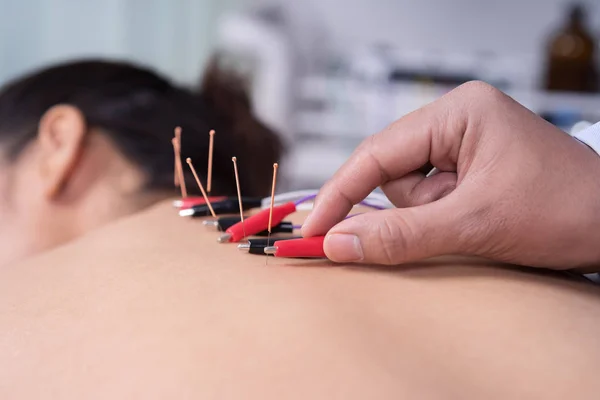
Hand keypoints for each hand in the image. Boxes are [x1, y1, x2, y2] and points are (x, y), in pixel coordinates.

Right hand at [302, 81, 599, 269]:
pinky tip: (478, 222)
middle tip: (445, 228)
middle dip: (410, 209)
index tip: (312, 228)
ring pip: (410, 191)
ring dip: (431, 217)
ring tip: (477, 222)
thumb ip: (400, 235)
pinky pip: (431, 198)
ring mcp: (464, 144)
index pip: (377, 152)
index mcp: (458, 112)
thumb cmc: (564, 210)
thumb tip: (338, 244)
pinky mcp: (470, 168)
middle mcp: (457, 120)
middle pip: (392, 172)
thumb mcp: (474, 225)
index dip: (340, 193)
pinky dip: (441, 219)